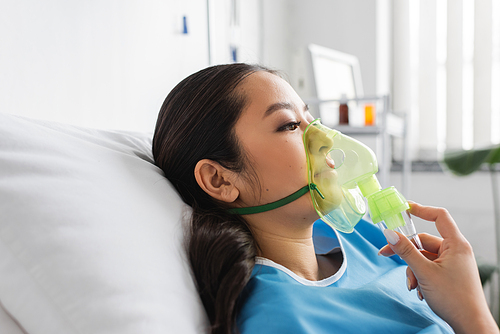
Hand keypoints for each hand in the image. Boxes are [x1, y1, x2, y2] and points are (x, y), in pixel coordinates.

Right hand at [378, 202, 497, 333]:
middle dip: (407, 253)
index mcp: (455, 244)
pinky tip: (420, 291)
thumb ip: (406, 251)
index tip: (404, 208)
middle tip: (386, 254)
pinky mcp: (450, 275)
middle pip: (424, 241)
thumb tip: (390, 234)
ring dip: (413, 270)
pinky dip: (420, 277)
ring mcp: (453, 263)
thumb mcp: (424, 272)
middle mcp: (456, 251)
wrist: (470, 324)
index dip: (421, 209)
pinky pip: (429, 268)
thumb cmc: (455, 299)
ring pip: (424, 257)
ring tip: (413, 286)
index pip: (439, 216)